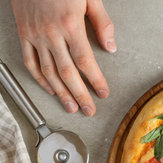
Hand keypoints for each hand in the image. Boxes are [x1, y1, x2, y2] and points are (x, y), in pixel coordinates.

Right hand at [11, 0, 115, 115]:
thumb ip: (102, 24)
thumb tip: (111, 48)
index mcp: (70, 24)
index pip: (86, 62)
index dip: (95, 81)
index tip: (103, 93)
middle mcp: (51, 33)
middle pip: (67, 73)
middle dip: (80, 95)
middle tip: (89, 110)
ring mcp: (35, 34)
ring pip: (49, 72)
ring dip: (61, 93)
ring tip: (71, 107)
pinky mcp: (23, 33)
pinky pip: (30, 61)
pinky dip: (40, 79)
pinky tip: (50, 89)